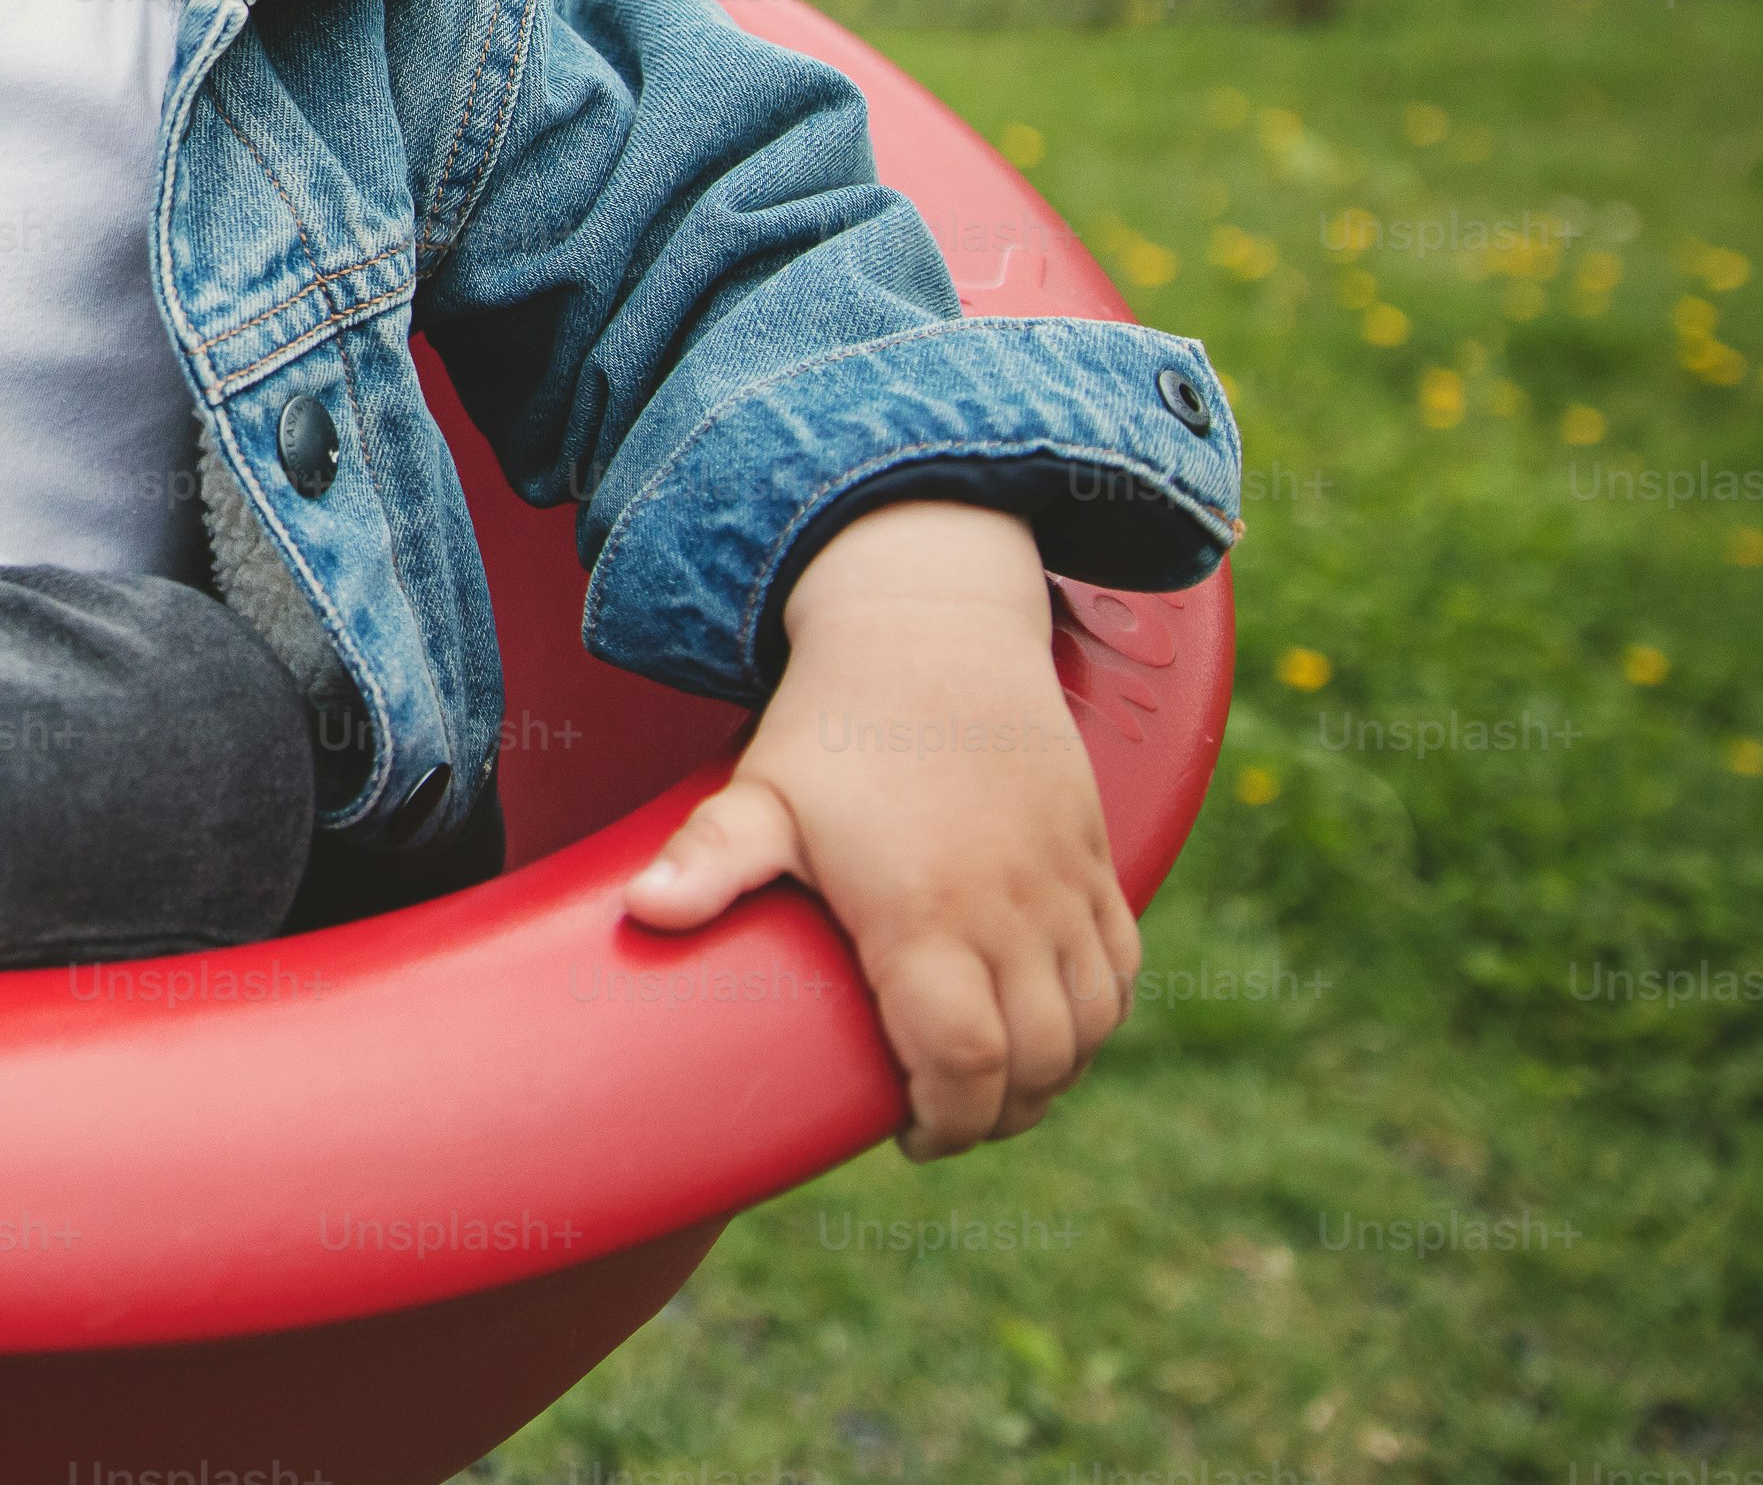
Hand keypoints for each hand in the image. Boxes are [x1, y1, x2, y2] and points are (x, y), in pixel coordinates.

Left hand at [616, 500, 1136, 1159]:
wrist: (931, 624)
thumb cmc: (838, 722)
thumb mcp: (762, 791)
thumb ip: (709, 860)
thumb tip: (641, 915)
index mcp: (925, 916)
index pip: (964, 1063)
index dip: (946, 1122)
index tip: (909, 1137)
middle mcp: (1010, 911)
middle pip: (1037, 1062)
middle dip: (996, 1115)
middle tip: (947, 1121)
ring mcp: (1063, 885)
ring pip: (1091, 1024)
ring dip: (1054, 1076)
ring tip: (997, 1088)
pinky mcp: (1096, 857)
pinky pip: (1122, 965)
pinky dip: (1099, 1019)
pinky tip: (1055, 1030)